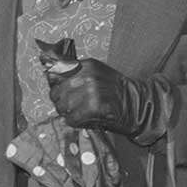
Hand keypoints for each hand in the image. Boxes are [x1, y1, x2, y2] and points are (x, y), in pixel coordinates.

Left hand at [46, 57, 160, 137]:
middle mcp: (88, 75)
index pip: (55, 73)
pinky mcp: (94, 107)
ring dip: (68, 113)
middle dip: (61, 102)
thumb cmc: (115, 92)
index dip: (56, 86)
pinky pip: (72, 118)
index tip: (61, 92)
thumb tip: (48, 73)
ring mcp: (92, 91)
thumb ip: (75, 74)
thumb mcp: (97, 75)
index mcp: (87, 65)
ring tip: (79, 113)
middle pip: (56, 92)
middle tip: (71, 107)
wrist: (138, 104)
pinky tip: (83, 119)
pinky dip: (75, 122)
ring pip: (63, 106)